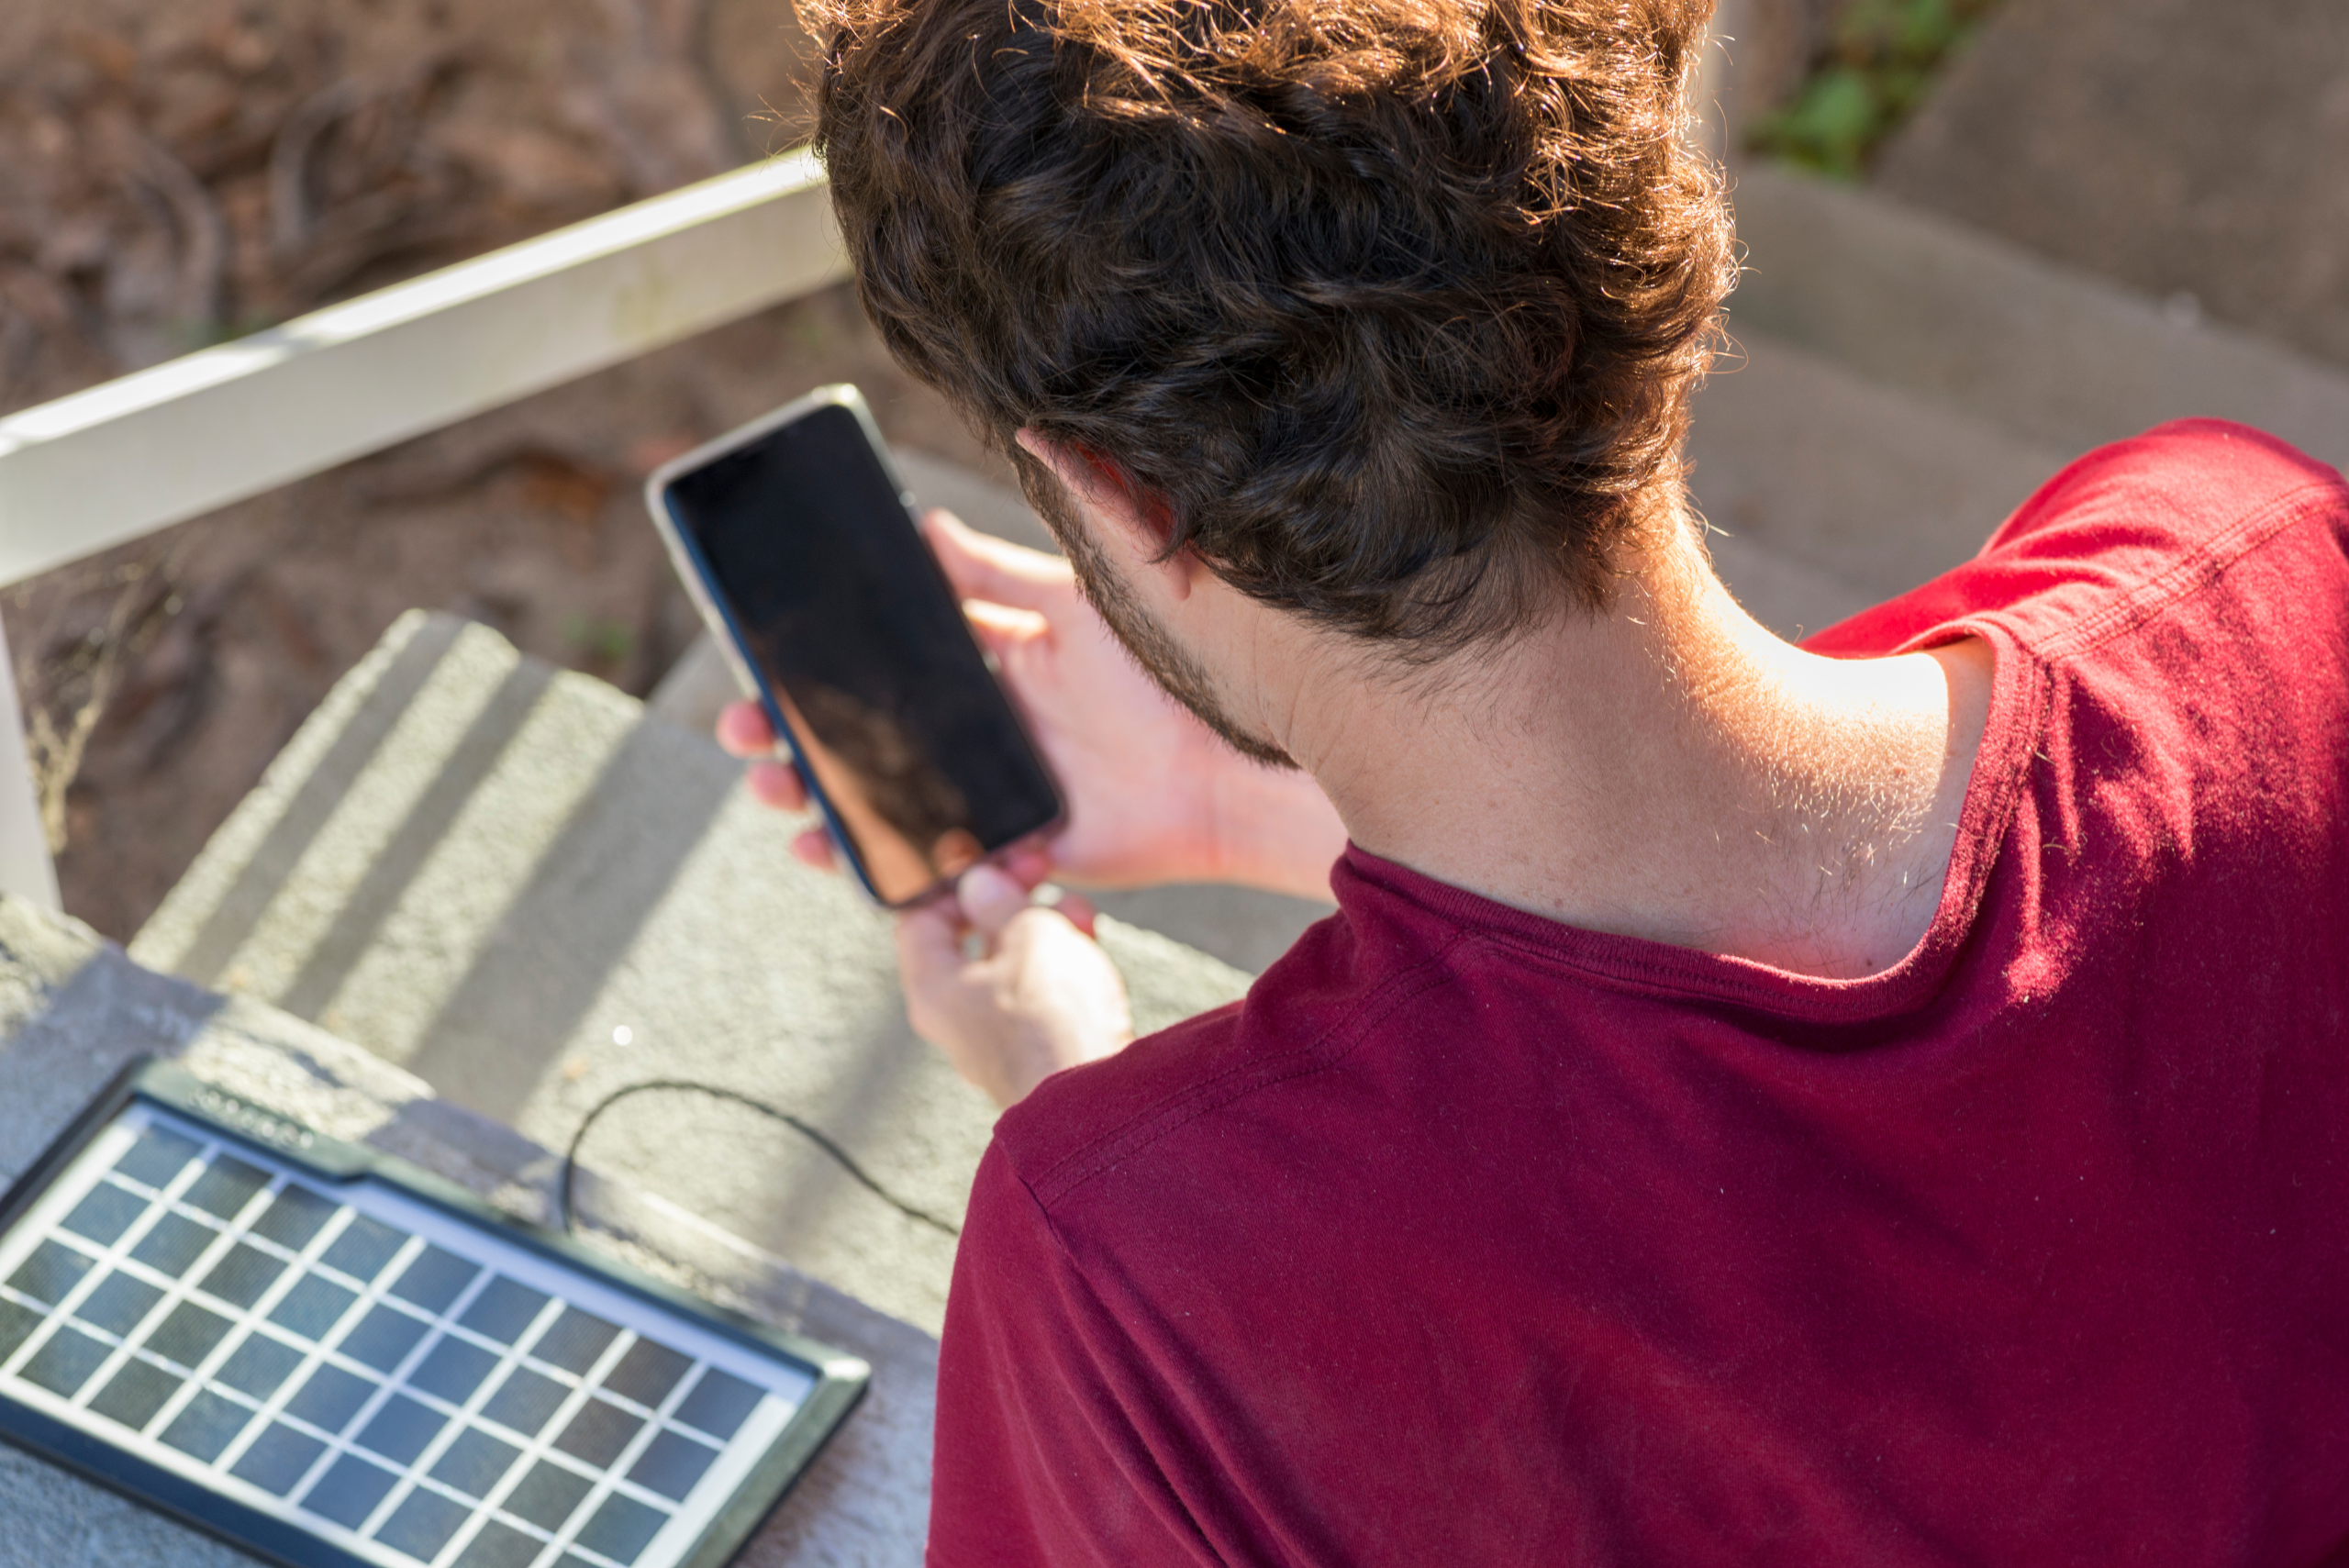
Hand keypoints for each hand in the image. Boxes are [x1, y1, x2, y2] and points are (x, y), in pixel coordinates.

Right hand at [715, 507, 1347, 896]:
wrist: (1233, 763)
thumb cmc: (1170, 671)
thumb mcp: (1080, 603)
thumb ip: (1006, 571)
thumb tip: (922, 524)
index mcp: (996, 664)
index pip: (891, 661)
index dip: (823, 663)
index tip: (759, 656)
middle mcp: (985, 730)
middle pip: (868, 734)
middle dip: (795, 733)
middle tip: (740, 726)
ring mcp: (994, 794)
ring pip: (883, 797)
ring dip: (818, 795)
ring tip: (772, 788)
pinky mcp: (1012, 851)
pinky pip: (931, 862)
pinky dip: (874, 863)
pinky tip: (826, 851)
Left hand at [898, 865, 1132, 1107]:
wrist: (1097, 1103)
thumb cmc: (1053, 1017)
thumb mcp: (1029, 933)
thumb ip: (1002, 901)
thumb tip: (979, 885)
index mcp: (932, 988)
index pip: (920, 920)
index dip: (954, 884)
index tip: (993, 865)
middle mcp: (954, 1019)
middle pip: (970, 943)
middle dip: (1010, 904)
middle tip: (1042, 876)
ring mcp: (994, 1042)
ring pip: (1011, 968)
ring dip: (1043, 931)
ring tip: (1079, 913)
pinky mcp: (1035, 1056)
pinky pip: (1038, 998)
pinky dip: (1060, 968)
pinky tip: (1089, 949)